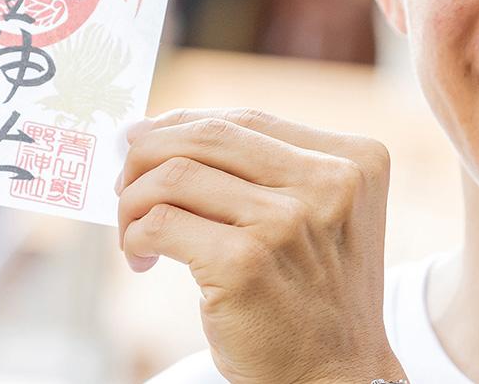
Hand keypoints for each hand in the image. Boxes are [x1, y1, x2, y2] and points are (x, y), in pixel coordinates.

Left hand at [117, 108, 405, 383]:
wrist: (337, 379)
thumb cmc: (314, 297)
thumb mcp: (321, 216)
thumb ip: (265, 170)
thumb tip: (153, 131)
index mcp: (354, 160)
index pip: (247, 119)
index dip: (185, 124)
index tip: (145, 140)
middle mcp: (328, 182)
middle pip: (208, 136)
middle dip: (148, 153)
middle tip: (124, 183)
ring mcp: (287, 222)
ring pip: (174, 174)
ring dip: (133, 200)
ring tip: (133, 230)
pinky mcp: (245, 263)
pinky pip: (161, 223)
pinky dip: (135, 236)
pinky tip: (143, 258)